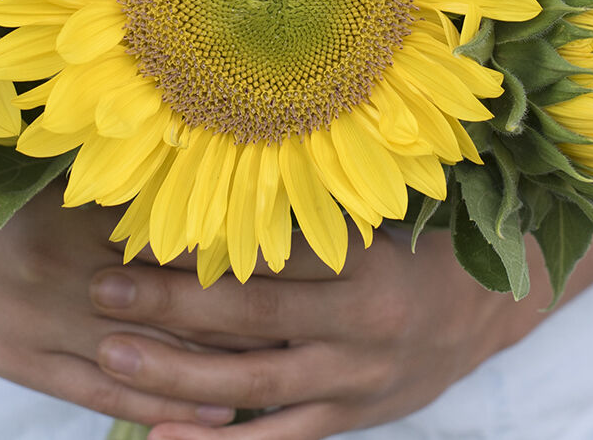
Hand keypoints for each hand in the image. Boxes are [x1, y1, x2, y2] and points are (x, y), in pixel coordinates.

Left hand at [86, 226, 541, 439]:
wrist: (490, 311)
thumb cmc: (418, 245)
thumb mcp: (377, 213)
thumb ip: (307, 208)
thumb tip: (216, 179)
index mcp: (366, 260)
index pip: (270, 251)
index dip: (203, 243)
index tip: (138, 229)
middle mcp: (360, 323)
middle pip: (253, 315)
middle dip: (171, 303)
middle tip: (103, 288)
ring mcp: (353, 379)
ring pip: (253, 384)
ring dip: (176, 373)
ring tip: (112, 355)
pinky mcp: (348, 418)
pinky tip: (160, 438)